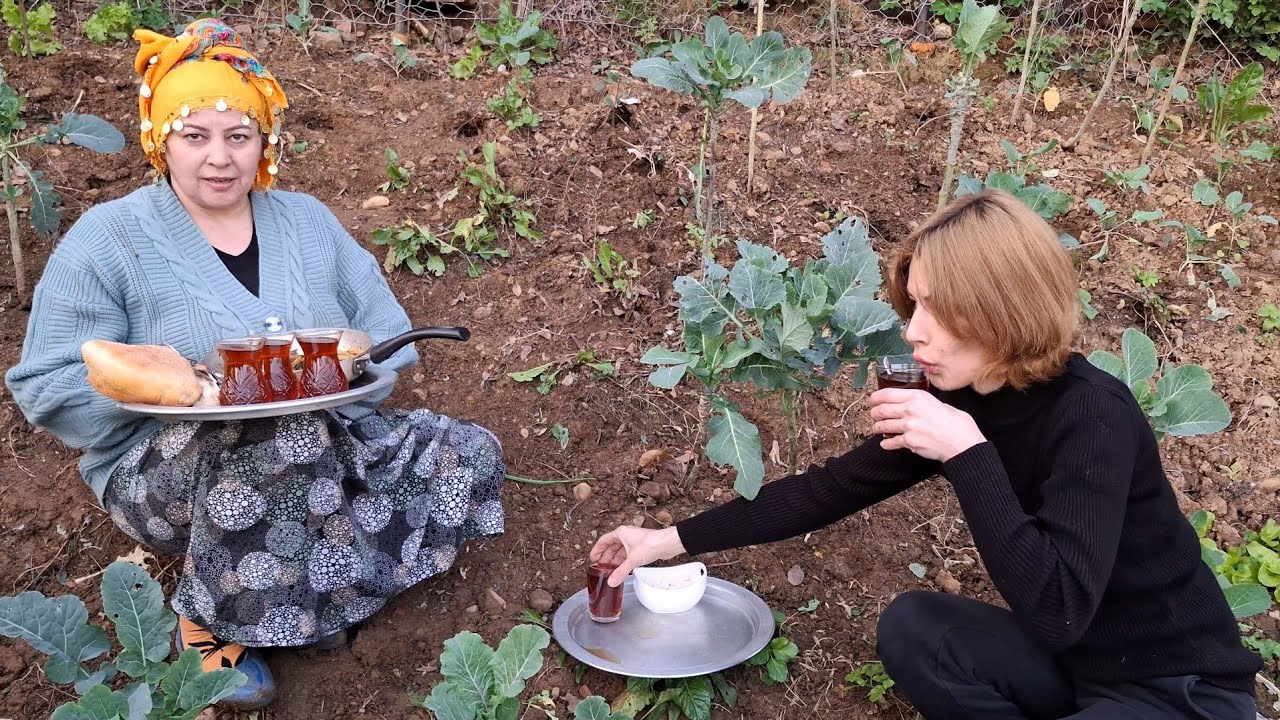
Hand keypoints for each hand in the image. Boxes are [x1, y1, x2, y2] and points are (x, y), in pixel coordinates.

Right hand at [590, 526, 686, 586]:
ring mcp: (633, 541)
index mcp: (621, 533)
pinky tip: (622, 569)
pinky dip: (624, 562)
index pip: (604, 541)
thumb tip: (611, 582)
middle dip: (606, 557)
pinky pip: (628, 555)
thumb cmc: (651, 544)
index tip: (592, 558)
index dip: (597, 550)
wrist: (668, 543)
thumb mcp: (632, 560)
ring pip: (620, 551)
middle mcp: (626, 535)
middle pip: (611, 547)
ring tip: (610, 571)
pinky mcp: (641, 547)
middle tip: (601, 568)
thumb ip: (621, 572)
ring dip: (615, 561)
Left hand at [869, 388, 985, 461]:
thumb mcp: (940, 403)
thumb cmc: (957, 424)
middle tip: (874, 416)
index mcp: (917, 397)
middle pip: (881, 410)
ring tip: (878, 429)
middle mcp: (910, 409)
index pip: (887, 394)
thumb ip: (924, 403)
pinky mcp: (909, 442)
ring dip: (878, 428)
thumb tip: (914, 404)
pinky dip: (886, 443)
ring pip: (883, 426)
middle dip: (874, 413)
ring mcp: (908, 426)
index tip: (873, 400)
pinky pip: (891, 442)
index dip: (875, 398)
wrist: (963, 443)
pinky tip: (885, 443)